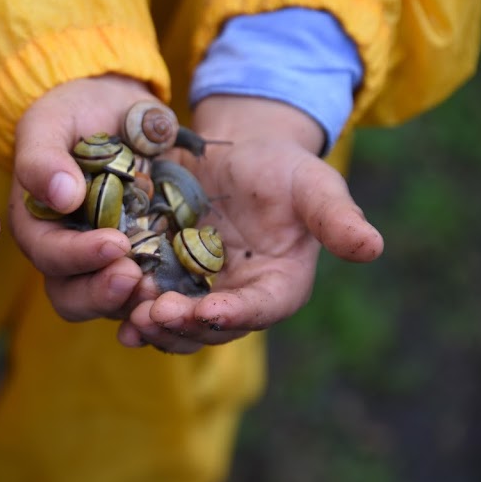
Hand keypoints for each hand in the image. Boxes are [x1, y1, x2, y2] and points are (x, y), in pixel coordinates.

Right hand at [9, 75, 160, 320]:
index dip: (79, 256)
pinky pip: (151, 290)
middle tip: (135, 276)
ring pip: (112, 303)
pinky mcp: (144, 260)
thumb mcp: (49, 123)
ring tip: (161, 288)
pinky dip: (166, 294)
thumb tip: (60, 195)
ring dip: (134, 302)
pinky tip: (188, 289)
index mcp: (38, 227)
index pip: (50, 255)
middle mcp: (67, 254)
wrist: (115, 110)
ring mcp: (106, 263)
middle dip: (103, 293)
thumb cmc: (73, 114)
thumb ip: (43, 158)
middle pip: (74, 296)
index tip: (114, 243)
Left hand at [119, 95, 383, 351]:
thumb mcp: (315, 185)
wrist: (238, 153)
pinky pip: (144, 301)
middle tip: (153, 314)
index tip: (211, 310)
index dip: (235, 315)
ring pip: (174, 324)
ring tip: (128, 315)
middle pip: (209, 328)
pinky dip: (127, 306)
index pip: (259, 310)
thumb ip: (337, 219)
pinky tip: (107, 303)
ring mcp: (198, 293)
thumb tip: (373, 247)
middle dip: (182, 325)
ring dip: (151, 324)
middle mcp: (236, 300)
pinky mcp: (164, 278)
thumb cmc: (284, 168)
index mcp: (278, 287)